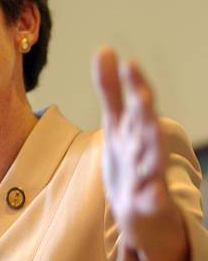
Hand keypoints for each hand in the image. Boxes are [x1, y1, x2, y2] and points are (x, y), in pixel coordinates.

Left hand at [91, 45, 188, 260]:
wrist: (140, 212)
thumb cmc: (129, 163)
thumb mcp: (116, 125)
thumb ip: (111, 90)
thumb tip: (105, 48)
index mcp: (135, 129)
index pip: (136, 104)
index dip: (132, 85)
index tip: (127, 64)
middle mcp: (145, 149)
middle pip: (147, 128)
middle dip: (145, 111)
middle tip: (141, 94)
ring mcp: (148, 176)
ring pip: (154, 160)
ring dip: (154, 146)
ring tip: (154, 130)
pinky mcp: (148, 203)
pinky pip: (153, 199)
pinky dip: (154, 196)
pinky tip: (154, 192)